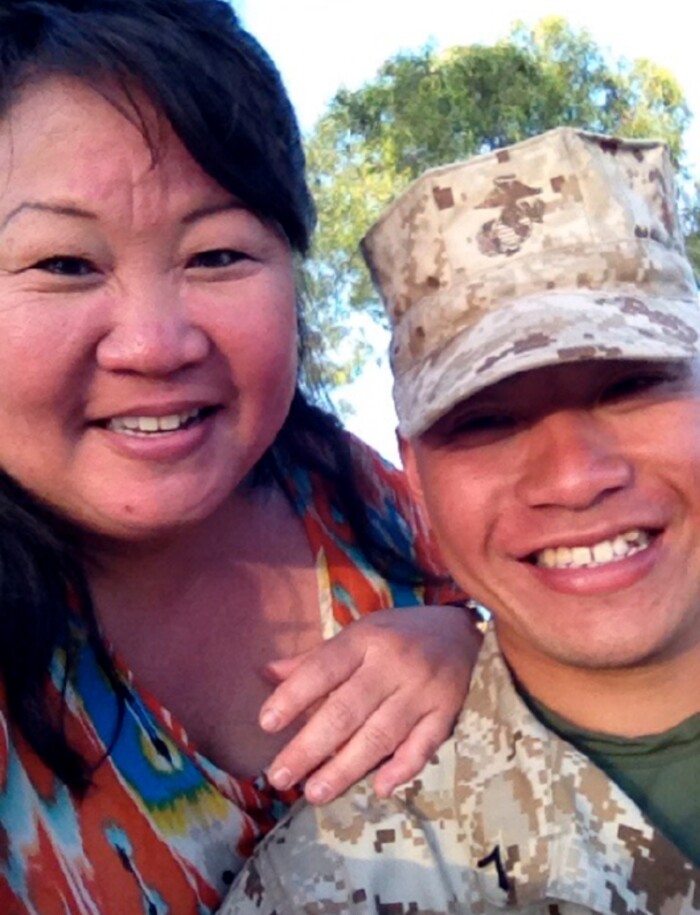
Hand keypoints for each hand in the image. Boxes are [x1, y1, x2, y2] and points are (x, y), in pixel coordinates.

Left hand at [259, 605, 481, 803]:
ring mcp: (422, 690)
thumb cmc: (398, 635)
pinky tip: (379, 788)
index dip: (294, 696)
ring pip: (380, 735)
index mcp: (365, 639)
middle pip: (347, 710)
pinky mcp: (447, 712)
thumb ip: (315, 659)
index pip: (323, 668)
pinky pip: (423, 745)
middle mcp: (393, 663)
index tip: (266, 724)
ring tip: (314, 793)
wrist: (462, 631)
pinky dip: (402, 768)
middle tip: (280, 777)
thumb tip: (265, 674)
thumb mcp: (358, 634)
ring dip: (346, 768)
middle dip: (310, 746)